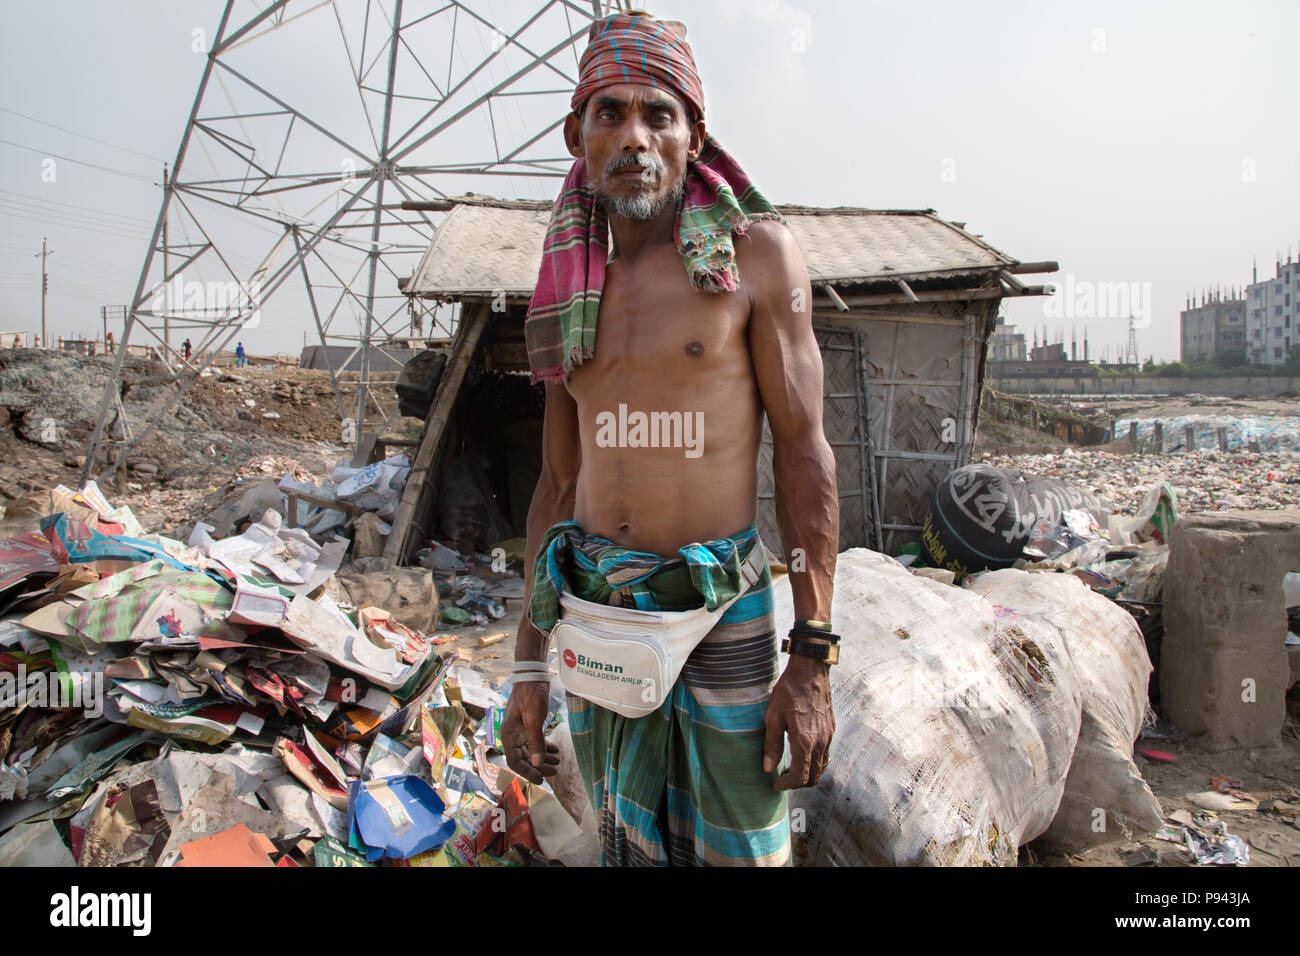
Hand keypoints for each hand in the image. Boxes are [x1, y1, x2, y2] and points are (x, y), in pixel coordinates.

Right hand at [501, 679, 559, 783]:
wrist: (532, 676)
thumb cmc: (531, 695)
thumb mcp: (534, 719)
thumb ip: (536, 742)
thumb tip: (537, 764)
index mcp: (509, 735)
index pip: (515, 762)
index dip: (528, 772)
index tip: (541, 780)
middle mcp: (512, 736)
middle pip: (524, 758)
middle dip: (539, 766)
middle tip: (555, 770)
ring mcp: (519, 731)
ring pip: (530, 751)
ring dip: (543, 758)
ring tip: (558, 761)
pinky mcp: (527, 726)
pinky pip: (534, 742)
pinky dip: (544, 747)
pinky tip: (555, 750)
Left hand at [762, 653, 834, 790]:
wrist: (810, 671)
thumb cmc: (789, 691)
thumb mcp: (773, 716)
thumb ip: (772, 744)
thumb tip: (767, 769)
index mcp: (805, 741)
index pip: (801, 777)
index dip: (787, 785)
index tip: (775, 785)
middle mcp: (820, 742)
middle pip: (814, 777)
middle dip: (798, 784)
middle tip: (782, 779)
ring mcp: (828, 736)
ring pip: (822, 767)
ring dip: (808, 774)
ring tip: (790, 768)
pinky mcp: (831, 729)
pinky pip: (826, 755)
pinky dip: (815, 762)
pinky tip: (802, 754)